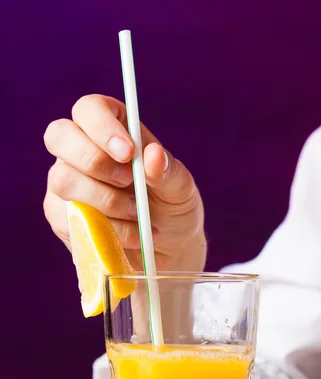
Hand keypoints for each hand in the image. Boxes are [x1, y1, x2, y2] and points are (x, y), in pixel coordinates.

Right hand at [43, 94, 206, 270]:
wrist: (168, 248)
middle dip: (94, 160)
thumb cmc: (172, 208)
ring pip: (63, 180)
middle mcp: (81, 150)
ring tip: (137, 214)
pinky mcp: (61, 216)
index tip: (127, 152)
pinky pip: (70, 217)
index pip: (89, 109)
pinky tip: (132, 235)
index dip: (103, 126)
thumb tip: (153, 155)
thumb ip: (168, 171)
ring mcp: (67, 183)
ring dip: (105, 200)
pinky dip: (107, 229)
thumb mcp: (181, 189)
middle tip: (127, 182)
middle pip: (59, 136)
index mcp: (112, 129)